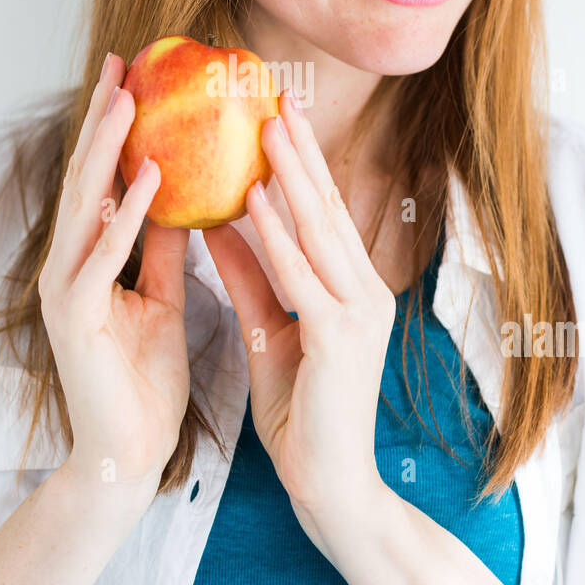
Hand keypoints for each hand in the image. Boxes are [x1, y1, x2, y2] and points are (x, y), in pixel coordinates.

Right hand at [39, 53, 190, 493]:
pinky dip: (126, 213)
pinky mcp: (75, 317)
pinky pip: (102, 254)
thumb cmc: (145, 381)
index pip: (103, 180)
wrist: (130, 454)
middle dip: (105, 118)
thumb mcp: (162, 299)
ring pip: (85, 203)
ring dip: (108, 148)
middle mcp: (68, 265)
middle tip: (123, 62)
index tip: (137, 77)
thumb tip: (185, 197)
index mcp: (88, 260)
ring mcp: (65, 289)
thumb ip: (164, 250)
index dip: (117, 128)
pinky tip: (148, 174)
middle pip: (86, 177)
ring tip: (129, 97)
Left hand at [202, 88, 394, 529]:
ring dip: (291, 176)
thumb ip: (249, 277)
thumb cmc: (301, 414)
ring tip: (265, 125)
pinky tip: (254, 198)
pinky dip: (277, 234)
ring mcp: (359, 313)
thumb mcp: (267, 331)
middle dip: (299, 152)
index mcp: (353, 291)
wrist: (330, 486)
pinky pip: (302, 275)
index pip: (324, 216)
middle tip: (273, 98)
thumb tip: (218, 222)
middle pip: (328, 209)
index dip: (301, 165)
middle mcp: (366, 293)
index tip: (275, 118)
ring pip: (320, 231)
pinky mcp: (341, 338)